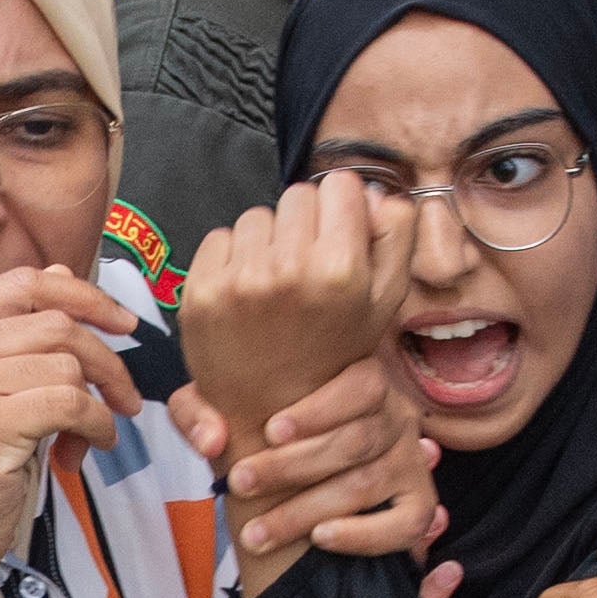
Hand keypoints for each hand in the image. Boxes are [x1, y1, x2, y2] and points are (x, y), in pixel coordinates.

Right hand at [0, 267, 140, 590]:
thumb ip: (15, 329)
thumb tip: (63, 275)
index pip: (24, 282)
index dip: (83, 296)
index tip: (122, 323)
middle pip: (54, 323)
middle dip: (105, 359)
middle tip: (124, 396)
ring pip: (66, 364)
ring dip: (98, 402)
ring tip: (88, 435)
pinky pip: (70, 403)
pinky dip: (96, 426)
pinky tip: (87, 448)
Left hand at [168, 358, 441, 597]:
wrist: (290, 475)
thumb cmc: (258, 429)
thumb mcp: (222, 408)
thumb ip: (198, 411)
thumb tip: (211, 440)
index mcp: (360, 380)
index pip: (360, 384)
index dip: (318, 410)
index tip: (268, 432)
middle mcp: (395, 417)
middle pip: (354, 441)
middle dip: (292, 468)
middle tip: (240, 483)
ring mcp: (411, 462)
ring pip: (365, 485)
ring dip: (306, 510)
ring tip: (257, 532)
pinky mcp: (418, 505)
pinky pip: (407, 523)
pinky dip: (365, 535)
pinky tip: (321, 539)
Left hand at [177, 172, 412, 461]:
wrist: (269, 412)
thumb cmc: (334, 352)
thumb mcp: (384, 302)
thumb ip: (395, 237)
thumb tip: (372, 190)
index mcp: (341, 271)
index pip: (341, 185)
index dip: (343, 208)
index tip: (339, 235)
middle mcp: (288, 270)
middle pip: (298, 195)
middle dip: (305, 223)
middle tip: (307, 265)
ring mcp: (239, 280)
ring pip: (258, 215)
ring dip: (267, 241)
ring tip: (277, 285)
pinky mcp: (201, 290)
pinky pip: (220, 237)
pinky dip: (232, 258)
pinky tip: (247, 295)